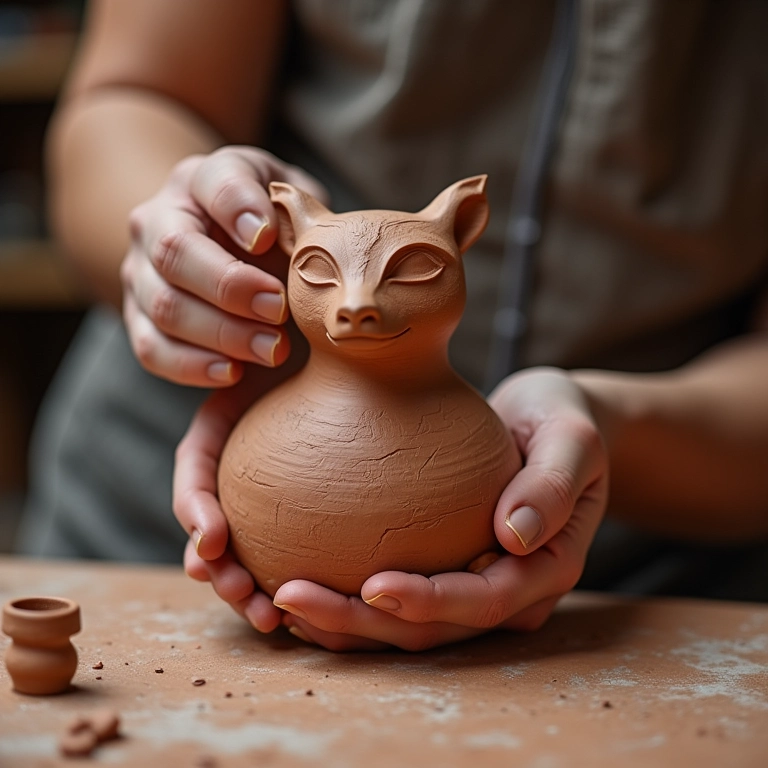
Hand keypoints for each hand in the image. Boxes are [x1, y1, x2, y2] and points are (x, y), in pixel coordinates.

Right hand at [121, 146, 327, 385]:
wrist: (240, 256)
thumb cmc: (277, 232)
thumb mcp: (296, 211)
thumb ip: (299, 219)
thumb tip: (289, 243)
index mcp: (202, 180)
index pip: (213, 182)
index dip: (238, 208)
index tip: (267, 238)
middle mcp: (159, 218)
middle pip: (174, 250)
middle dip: (229, 286)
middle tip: (279, 309)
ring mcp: (141, 271)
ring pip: (164, 305)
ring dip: (222, 333)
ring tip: (272, 349)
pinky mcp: (139, 318)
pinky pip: (151, 348)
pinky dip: (192, 366)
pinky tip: (233, 371)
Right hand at [173, 364, 297, 631]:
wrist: (348, 360)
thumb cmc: (311, 345)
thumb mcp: (278, 342)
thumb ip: (265, 348)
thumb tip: (276, 349)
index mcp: (217, 435)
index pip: (194, 478)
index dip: (198, 511)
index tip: (215, 540)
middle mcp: (233, 471)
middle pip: (211, 530)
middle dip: (219, 570)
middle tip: (243, 594)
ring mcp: (261, 495)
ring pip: (244, 555)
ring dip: (248, 591)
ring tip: (269, 618)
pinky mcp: (297, 514)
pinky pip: (286, 555)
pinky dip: (291, 584)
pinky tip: (311, 611)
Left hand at [273, 367, 609, 650]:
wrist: (549, 423)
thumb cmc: (563, 422)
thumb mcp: (572, 439)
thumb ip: (552, 484)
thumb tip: (515, 536)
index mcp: (544, 570)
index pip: (484, 602)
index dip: (428, 602)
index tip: (372, 585)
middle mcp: (507, 592)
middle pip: (431, 629)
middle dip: (360, 622)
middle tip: (289, 596)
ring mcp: (474, 587)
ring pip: (404, 625)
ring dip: (343, 620)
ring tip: (279, 599)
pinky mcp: (446, 569)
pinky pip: (395, 594)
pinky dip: (348, 595)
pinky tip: (298, 575)